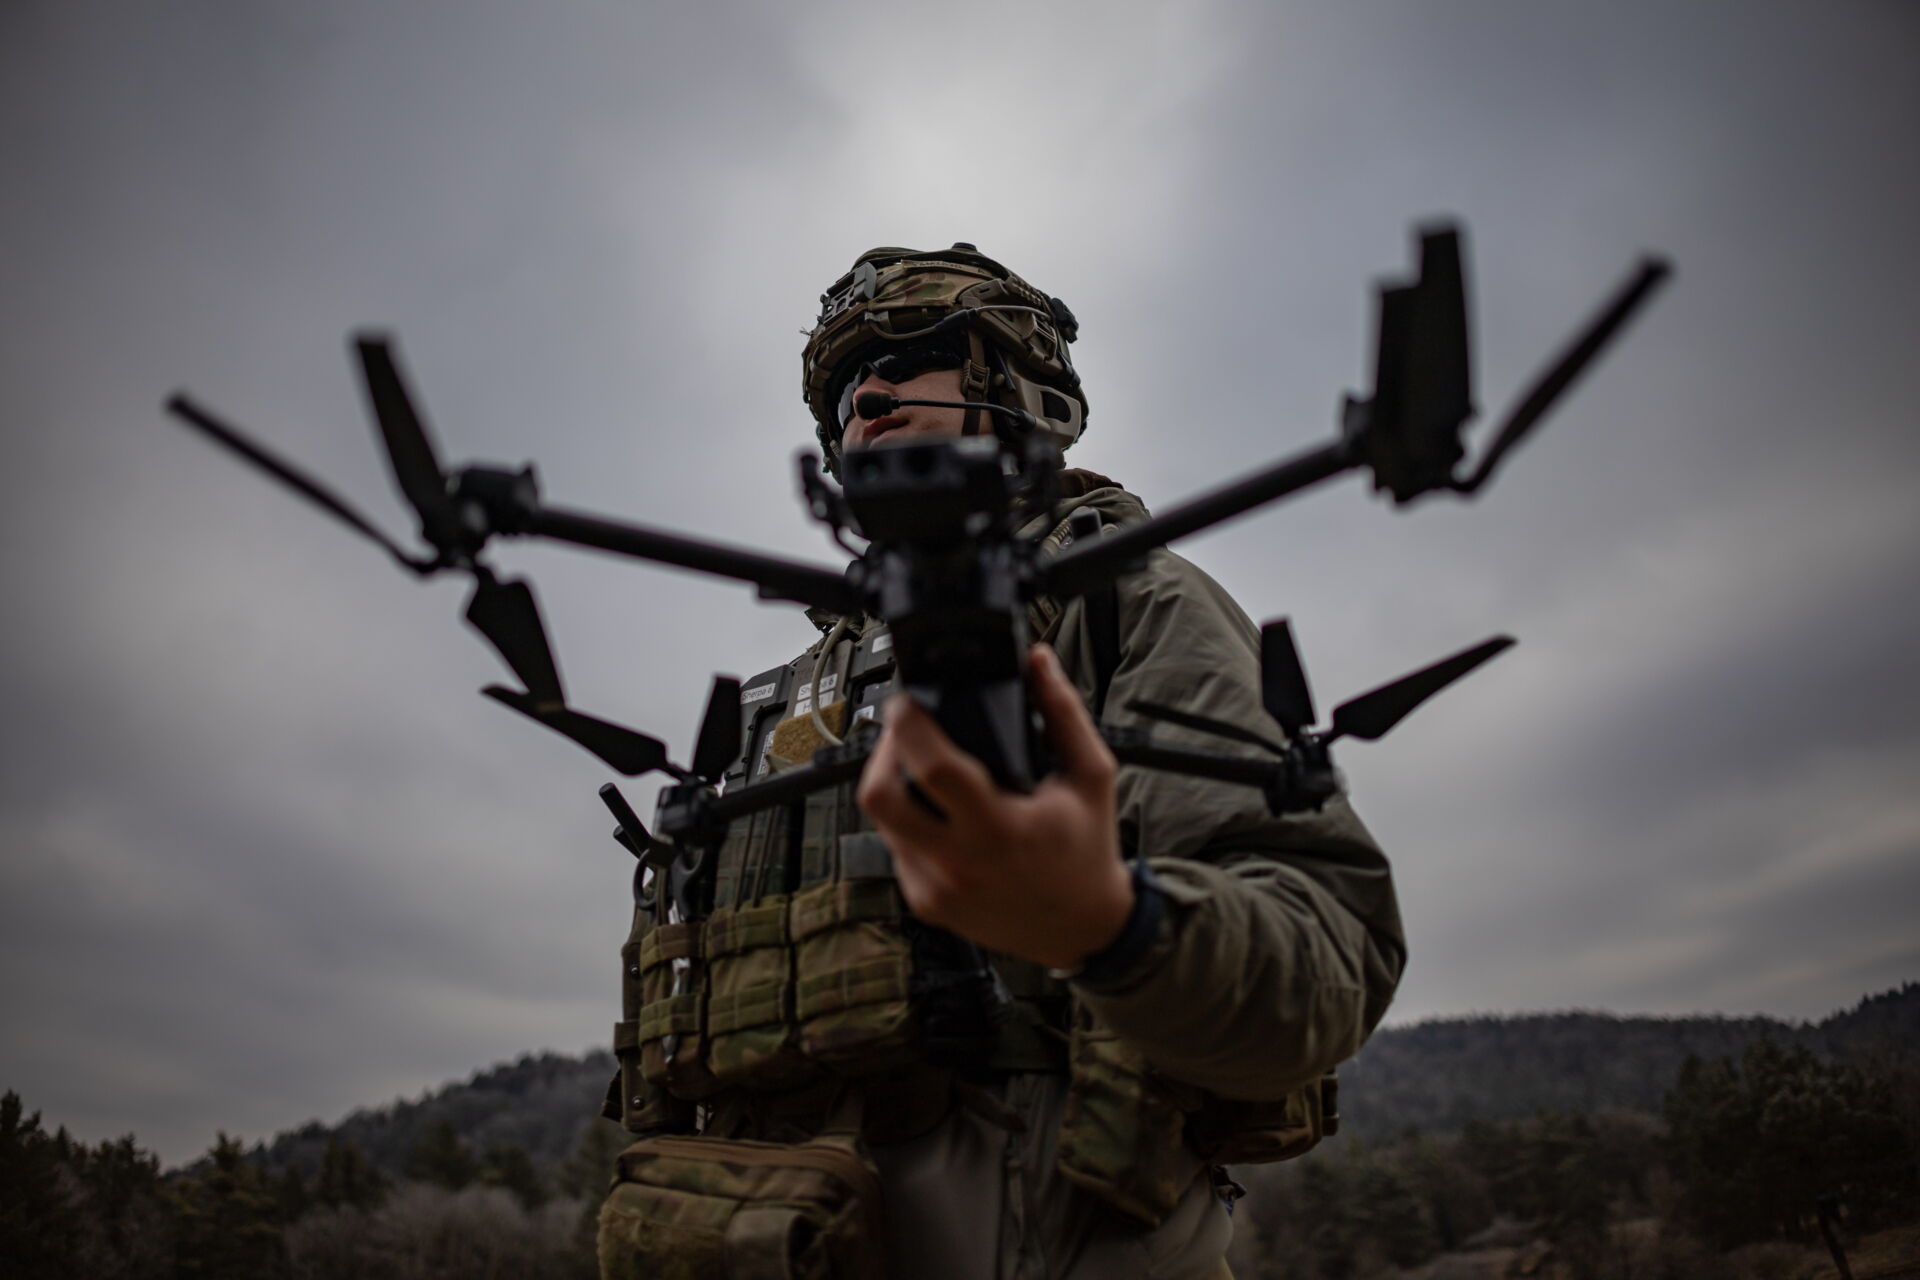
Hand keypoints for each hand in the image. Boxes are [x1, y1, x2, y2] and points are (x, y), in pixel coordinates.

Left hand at [856, 644, 1133, 970]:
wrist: (1084, 930)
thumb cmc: (1087, 852)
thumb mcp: (1090, 775)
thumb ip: (1062, 712)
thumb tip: (1038, 662)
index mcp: (1001, 829)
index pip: (931, 768)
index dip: (908, 723)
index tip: (910, 701)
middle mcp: (959, 863)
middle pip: (879, 795)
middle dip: (883, 751)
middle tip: (907, 733)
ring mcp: (936, 888)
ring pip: (880, 820)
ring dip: (893, 785)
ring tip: (926, 769)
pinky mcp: (925, 902)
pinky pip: (895, 847)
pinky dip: (907, 822)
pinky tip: (938, 812)